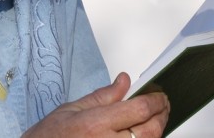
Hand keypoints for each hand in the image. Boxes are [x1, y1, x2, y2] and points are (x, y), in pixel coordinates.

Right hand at [22, 72, 169, 137]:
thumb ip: (103, 96)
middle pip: (150, 131)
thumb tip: (124, 81)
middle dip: (161, 116)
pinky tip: (141, 136)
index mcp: (97, 124)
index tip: (159, 96)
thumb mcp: (73, 108)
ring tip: (155, 120)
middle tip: (163, 106)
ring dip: (156, 132)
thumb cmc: (50, 136)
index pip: (140, 109)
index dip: (156, 100)